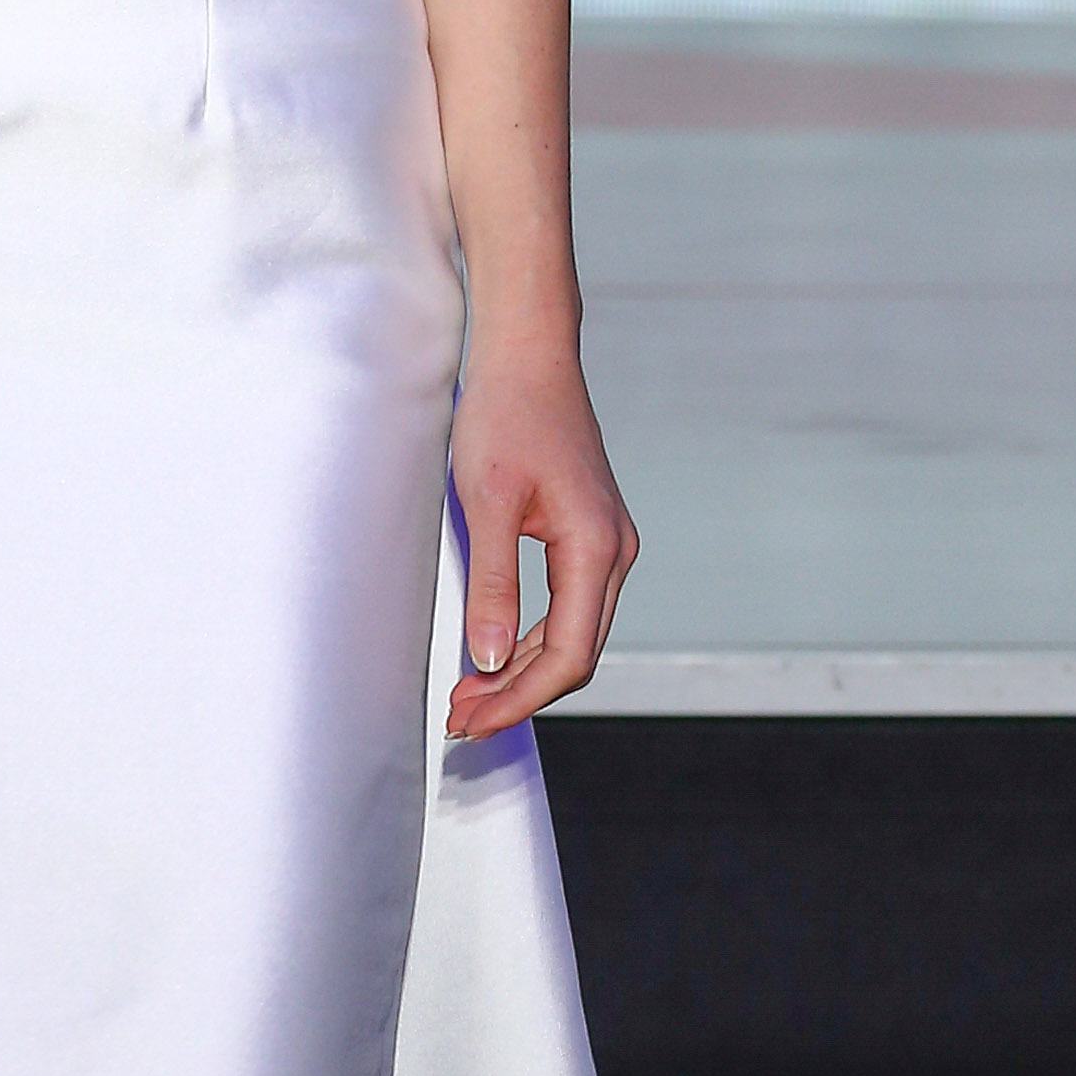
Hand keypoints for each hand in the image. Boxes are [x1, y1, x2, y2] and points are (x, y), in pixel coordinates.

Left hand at [447, 339, 638, 730]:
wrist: (529, 357)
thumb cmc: (507, 415)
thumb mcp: (487, 501)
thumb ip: (492, 584)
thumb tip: (487, 659)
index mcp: (595, 548)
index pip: (567, 655)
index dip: (518, 698)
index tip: (470, 718)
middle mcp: (613, 552)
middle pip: (575, 654)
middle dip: (518, 694)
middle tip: (461, 718)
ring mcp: (607, 544)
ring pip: (573, 635)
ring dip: (522, 671)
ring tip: (469, 694)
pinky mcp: (589, 536)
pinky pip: (568, 608)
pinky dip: (529, 639)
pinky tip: (492, 653)